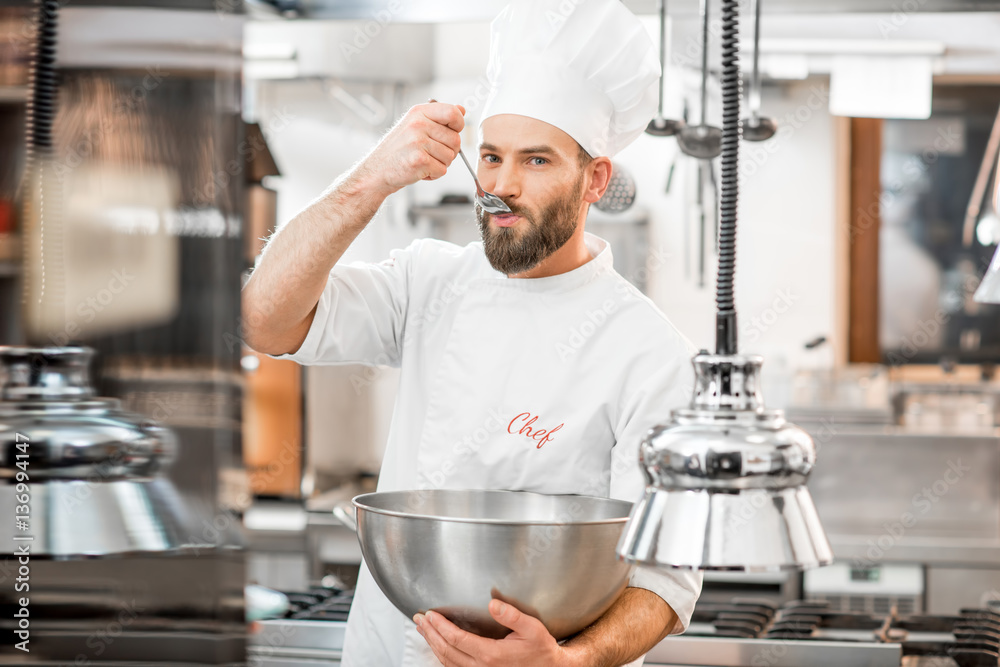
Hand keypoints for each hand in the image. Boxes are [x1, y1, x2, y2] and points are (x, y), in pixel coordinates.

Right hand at [357, 101, 464, 195]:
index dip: (459, 125)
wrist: (377, 170)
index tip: (452, 132)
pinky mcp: (419, 160)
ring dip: (441, 164)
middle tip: (432, 154)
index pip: (452, 112)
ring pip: (450, 156)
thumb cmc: (398, 150)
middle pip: (455, 139)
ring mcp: (418, 142)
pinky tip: (420, 170)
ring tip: (423, 161)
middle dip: (449, 151)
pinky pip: (442, 169)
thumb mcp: (416, 125)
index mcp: (419, 112)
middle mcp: (418, 124)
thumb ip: (439, 117)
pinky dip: (434, 174)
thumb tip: (461, 109)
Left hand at [414, 599, 579, 666]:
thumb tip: (492, 603)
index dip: (440, 626)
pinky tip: (438, 646)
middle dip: (430, 633)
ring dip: (432, 645)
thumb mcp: (533, 629)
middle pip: (446, 650)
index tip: (430, 614)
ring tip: (423, 630)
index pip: (456, 638)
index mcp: (491, 655)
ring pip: (447, 662)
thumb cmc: (541, 650)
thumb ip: (512, 615)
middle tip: (419, 619)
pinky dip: (442, 656)